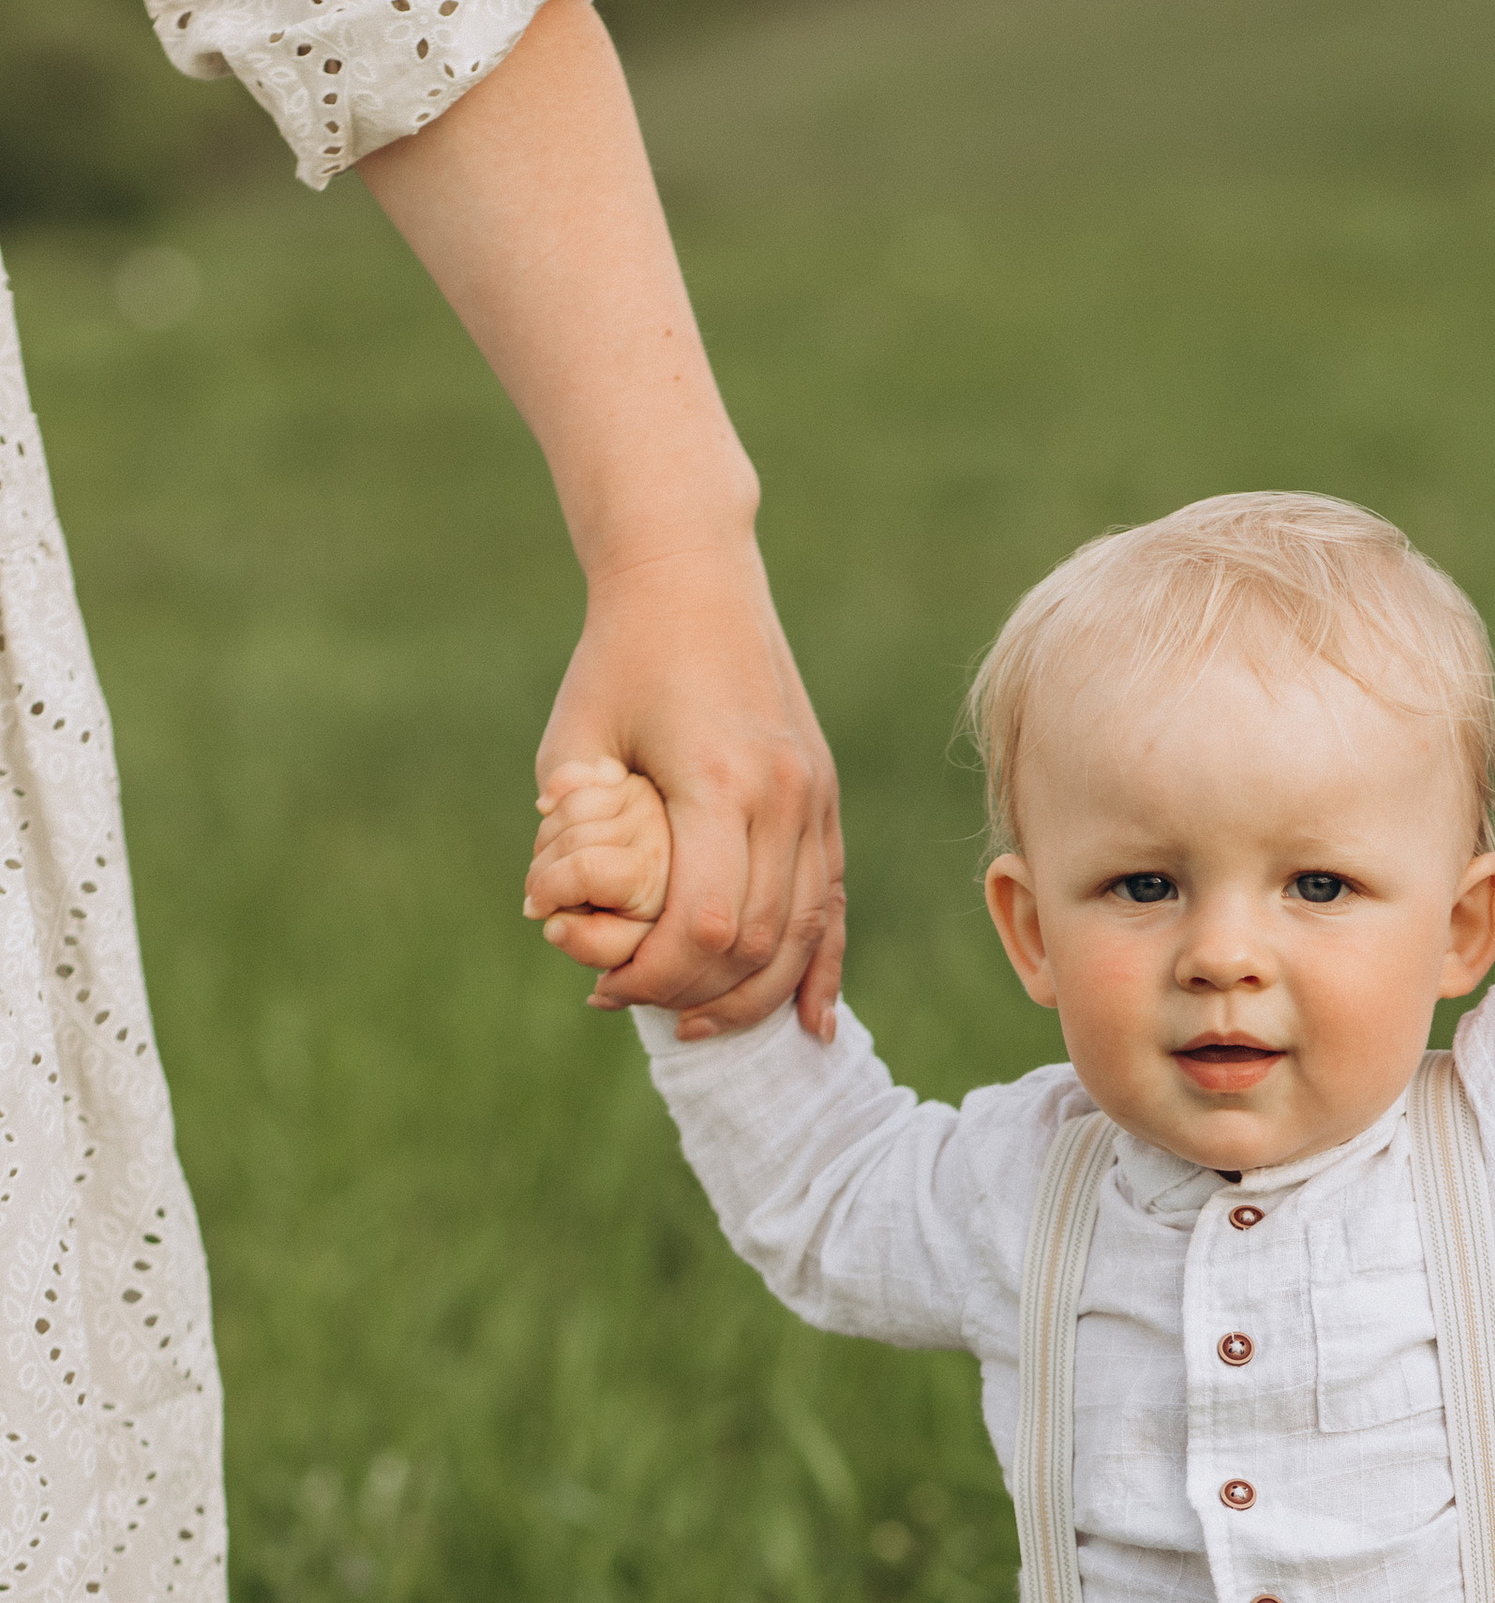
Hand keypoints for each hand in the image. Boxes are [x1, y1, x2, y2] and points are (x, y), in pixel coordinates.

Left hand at [538, 536, 844, 1040]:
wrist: (693, 577)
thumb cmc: (618, 657)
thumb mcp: (573, 741)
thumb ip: (567, 835)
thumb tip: (553, 919)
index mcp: (720, 782)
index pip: (705, 923)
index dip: (656, 975)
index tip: (603, 986)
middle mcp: (785, 798)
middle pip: (756, 943)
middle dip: (693, 991)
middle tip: (636, 1005)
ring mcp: (817, 801)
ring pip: (801, 936)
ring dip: (751, 995)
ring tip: (697, 1024)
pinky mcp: (826, 803)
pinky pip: (833, 907)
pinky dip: (820, 970)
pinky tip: (812, 1025)